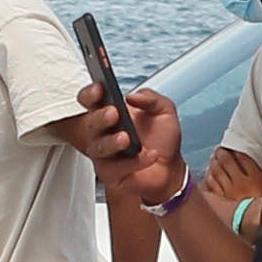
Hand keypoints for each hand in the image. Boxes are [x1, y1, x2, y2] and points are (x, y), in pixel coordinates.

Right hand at [99, 88, 185, 208]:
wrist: (170, 169)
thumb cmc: (161, 140)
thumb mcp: (164, 111)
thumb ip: (151, 98)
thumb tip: (133, 96)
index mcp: (110, 112)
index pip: (91, 100)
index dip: (91, 93)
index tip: (100, 88)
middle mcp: (103, 133)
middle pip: (91, 123)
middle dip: (100, 117)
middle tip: (113, 113)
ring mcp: (104, 154)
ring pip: (99, 147)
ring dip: (112, 142)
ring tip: (126, 138)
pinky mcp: (111, 174)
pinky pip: (117, 168)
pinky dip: (135, 161)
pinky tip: (149, 155)